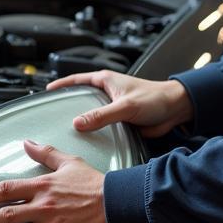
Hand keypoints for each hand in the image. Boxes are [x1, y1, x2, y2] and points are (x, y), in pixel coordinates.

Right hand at [46, 70, 191, 136]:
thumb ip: (101, 115)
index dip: (61, 84)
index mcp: (106, 81)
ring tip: (67, 133)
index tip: (47, 91)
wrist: (176, 110)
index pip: (77, 79)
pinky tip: (89, 142)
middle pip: (81, 99)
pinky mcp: (120, 122)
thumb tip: (78, 123)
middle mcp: (108, 93)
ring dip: (83, 123)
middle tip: (53, 116)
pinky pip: (103, 128)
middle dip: (68, 106)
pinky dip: (96, 133)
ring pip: (92, 115)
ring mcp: (113, 108)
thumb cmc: (156, 98)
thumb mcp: (125, 106)